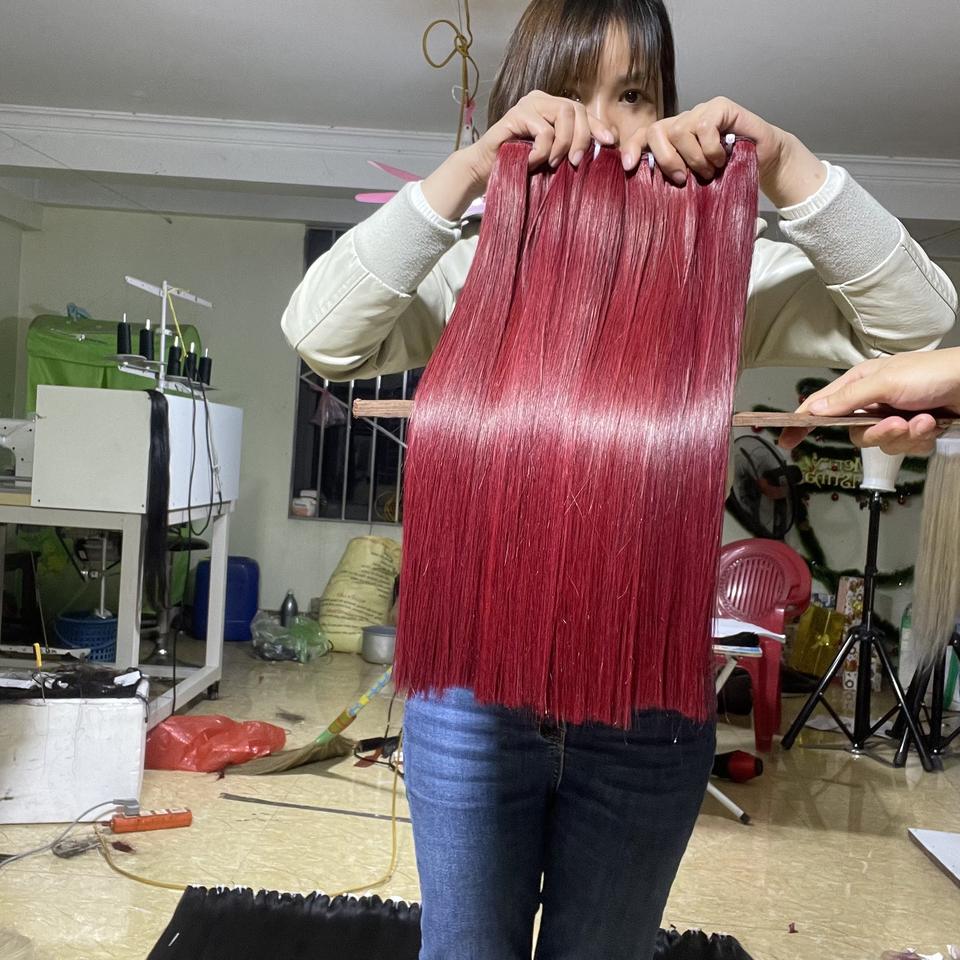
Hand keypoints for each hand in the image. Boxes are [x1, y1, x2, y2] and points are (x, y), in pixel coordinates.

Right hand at [467, 91, 615, 188]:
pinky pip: (542, 130)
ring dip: (563, 143)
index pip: (581, 111)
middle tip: (575, 162)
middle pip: (575, 109)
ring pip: (562, 114)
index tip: (609, 143)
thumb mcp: (550, 157)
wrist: (484, 171)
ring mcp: (528, 105)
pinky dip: (542, 150)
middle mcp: (541, 101)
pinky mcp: (515, 115)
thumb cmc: (518, 166)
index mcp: (551, 108)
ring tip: (552, 163)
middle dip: (581, 137)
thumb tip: (600, 150)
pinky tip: (532, 163)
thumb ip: (568, 149)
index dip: (597, 126)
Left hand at [620, 96, 825, 206]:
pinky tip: (722, 158)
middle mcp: (682, 122)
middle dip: (666, 160)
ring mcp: (700, 111)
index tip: (628, 167)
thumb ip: (674, 178)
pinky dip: (711, 149)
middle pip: (657, 132)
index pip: (644, 137)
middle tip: (681, 179)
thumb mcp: (695, 181)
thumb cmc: (727, 175)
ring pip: (681, 131)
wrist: (765, 161)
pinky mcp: (719, 106)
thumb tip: (644, 193)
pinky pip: (703, 127)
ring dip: (695, 159)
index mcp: (671, 140)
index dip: (632, 148)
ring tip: (710, 170)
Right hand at [779, 349, 959, 454]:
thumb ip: (847, 398)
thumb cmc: (935, 373)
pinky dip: (919, 440)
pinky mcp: (913, 431)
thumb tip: (814, 409)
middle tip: (895, 424)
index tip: (787, 439)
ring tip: (922, 421)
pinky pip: (904, 449)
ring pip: (880, 444)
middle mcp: (874, 402)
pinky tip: (931, 424)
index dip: (802, 422)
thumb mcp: (885, 382)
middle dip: (877, 433)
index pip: (821, 405)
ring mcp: (893, 417)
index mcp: (861, 383)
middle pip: (854, 433)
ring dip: (903, 436)